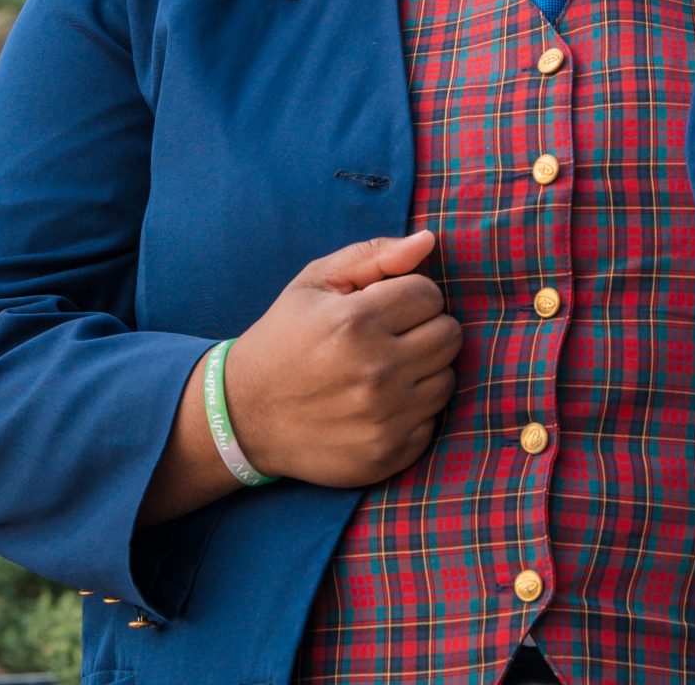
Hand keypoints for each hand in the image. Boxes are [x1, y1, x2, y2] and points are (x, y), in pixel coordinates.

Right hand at [226, 229, 460, 486]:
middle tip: (391, 336)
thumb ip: (375, 255)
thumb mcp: (315, 282)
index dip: (411, 294)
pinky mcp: (389, 454)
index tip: (387, 306)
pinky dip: (415, 410)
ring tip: (386, 369)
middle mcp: (376, 371)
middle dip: (424, 328)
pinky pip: (433, 420)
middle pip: (449, 335)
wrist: (246, 415)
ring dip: (424, 370)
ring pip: (448, 378)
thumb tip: (428, 240)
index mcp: (356, 321)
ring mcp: (385, 418)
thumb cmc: (285, 337)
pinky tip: (382, 404)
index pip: (430, 294)